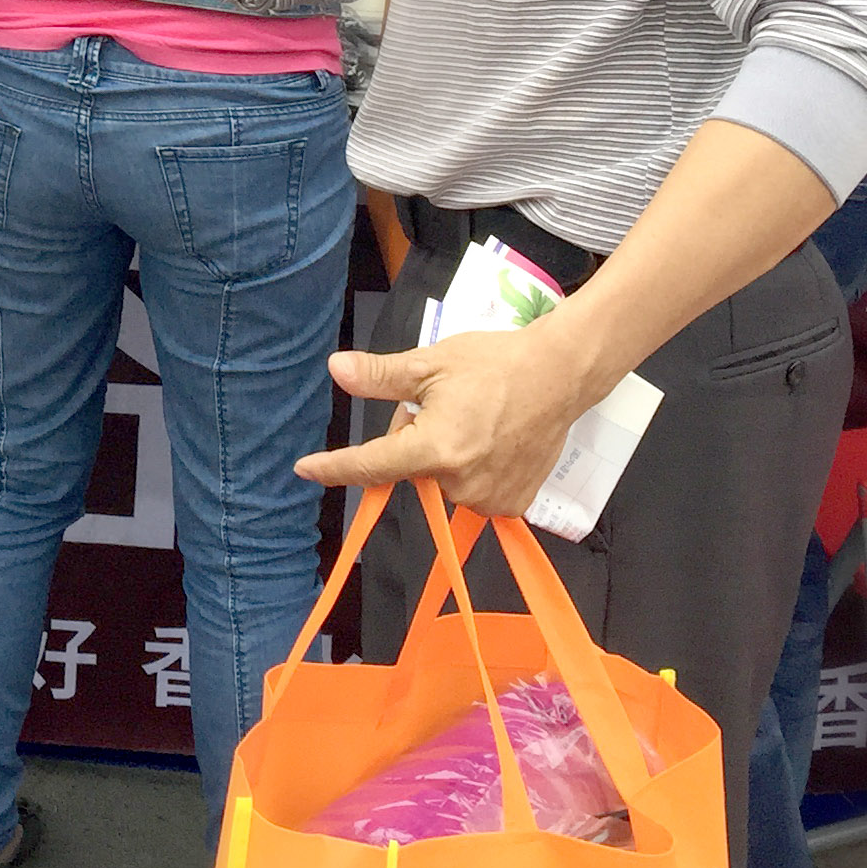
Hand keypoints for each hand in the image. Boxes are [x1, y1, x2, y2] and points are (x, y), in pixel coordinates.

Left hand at [296, 323, 600, 517]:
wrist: (562, 374)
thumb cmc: (495, 363)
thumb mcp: (432, 362)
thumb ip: (382, 376)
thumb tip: (336, 370)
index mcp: (435, 448)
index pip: (372, 464)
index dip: (335, 468)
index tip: (305, 469)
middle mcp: (459, 483)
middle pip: (412, 467)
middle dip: (415, 439)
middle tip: (443, 404)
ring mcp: (489, 499)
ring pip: (442, 481)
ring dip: (445, 457)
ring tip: (476, 419)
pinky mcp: (513, 505)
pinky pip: (473, 492)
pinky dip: (473, 471)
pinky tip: (493, 440)